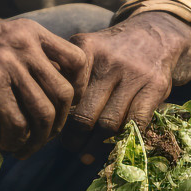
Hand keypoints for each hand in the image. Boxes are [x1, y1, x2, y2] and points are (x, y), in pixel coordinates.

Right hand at [0, 18, 88, 157]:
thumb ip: (30, 59)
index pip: (79, 59)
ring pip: (45, 115)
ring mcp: (8, 65)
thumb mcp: (2, 42)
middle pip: (65, 94)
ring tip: (20, 147)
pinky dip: (13, 142)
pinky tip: (0, 143)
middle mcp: (24, 45)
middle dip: (58, 124)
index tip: (63, 108)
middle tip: (41, 136)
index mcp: (30, 32)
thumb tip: (57, 97)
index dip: (79, 90)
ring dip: (36, 140)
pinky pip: (18, 126)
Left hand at [60, 11, 190, 160]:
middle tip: (68, 146)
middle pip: (84, 113)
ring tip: (86, 155)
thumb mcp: (83, 49)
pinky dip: (123, 140)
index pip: (64, 93)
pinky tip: (113, 149)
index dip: (57, 115)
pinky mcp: (156, 86)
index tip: (52, 128)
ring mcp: (134, 74)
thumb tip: (34, 99)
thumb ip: (61, 69)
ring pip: (109, 123)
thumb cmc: (109, 51)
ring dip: (96, 146)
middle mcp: (109, 61)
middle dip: (73, 137)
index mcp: (85, 49)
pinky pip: (136, 123)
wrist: (153, 35)